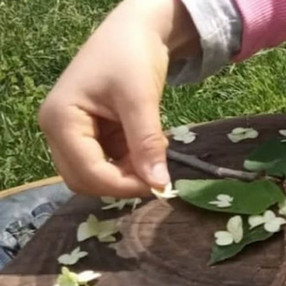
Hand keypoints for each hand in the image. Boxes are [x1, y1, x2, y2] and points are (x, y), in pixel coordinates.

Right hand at [38, 0, 198, 196]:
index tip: (158, 185)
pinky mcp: (91, 134)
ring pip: (96, 174)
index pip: (87, 172)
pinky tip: (148, 147)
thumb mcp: (140, 99)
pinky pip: (107, 161)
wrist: (136, 30)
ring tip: (154, 154)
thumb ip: (147, 144)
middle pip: (85, 179)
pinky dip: (129, 163)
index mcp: (61, 120)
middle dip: (121, 182)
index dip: (123, 186)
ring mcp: (73, 133)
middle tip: (157, 173)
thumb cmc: (132, 55)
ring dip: (126, 174)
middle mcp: (59, 131)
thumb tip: (159, 185)